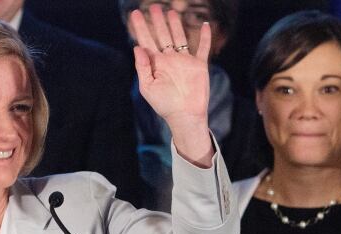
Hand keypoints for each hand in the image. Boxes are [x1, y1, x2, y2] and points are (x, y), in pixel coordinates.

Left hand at [130, 6, 213, 165]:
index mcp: (155, 64)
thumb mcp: (147, 87)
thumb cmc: (164, 104)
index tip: (135, 14)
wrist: (185, 115)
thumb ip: (142, 67)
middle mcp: (169, 60)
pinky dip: (205, 37)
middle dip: (157, 21)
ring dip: (176, 25)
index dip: (141, 28)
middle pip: (162, 35)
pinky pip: (203, 48)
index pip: (146, 41)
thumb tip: (137, 47)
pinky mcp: (199, 65)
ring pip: (180, 37)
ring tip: (171, 11)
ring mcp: (184, 61)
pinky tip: (205, 25)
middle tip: (153, 6)